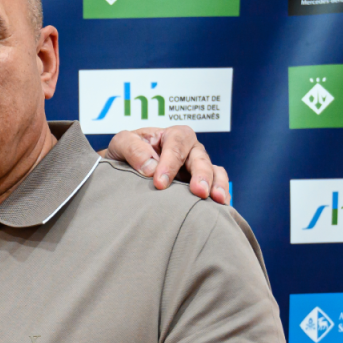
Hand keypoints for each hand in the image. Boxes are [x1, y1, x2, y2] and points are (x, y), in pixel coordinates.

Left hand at [104, 125, 229, 205]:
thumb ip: (133, 149)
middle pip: (200, 157)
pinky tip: (220, 207)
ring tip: (217, 200)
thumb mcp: (121, 143)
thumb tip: (151, 168)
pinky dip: (221, 193)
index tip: (160, 183)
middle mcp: (189, 149)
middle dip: (201, 174)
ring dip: (217, 184)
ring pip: (214, 170)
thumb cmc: (125, 153)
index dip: (170, 163)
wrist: (123, 168)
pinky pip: (216, 184)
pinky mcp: (199, 183)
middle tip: (198, 191)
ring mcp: (196, 166)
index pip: (176, 144)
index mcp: (171, 135)